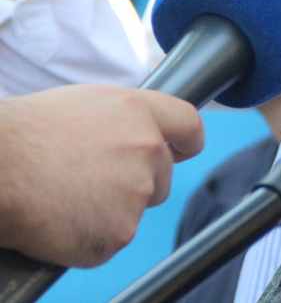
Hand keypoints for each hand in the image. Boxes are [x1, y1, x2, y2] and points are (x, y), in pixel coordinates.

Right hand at [0, 85, 203, 266]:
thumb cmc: (26, 134)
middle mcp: (148, 150)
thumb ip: (124, 121)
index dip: (186, 143)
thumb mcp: (84, 104)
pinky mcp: (119, 232)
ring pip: (133, 210)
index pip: (189, 126)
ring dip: (108, 211)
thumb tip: (138, 137)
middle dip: (135, 183)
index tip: (183, 151)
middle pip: (162, 177)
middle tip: (88, 181)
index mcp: (140, 112)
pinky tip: (59, 220)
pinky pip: (109, 241)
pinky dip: (86, 238)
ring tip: (64, 196)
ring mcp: (136, 193)